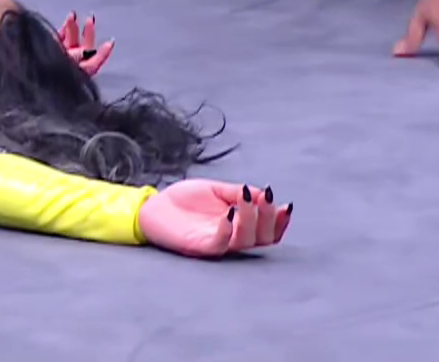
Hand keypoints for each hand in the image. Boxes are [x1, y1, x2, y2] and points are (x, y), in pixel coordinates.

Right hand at [55, 12, 112, 75]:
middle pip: (84, 46)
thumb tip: (83, 50)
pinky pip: (60, 38)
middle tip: (89, 19)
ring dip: (73, 27)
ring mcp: (64, 56)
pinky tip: (66, 21)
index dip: (103, 52)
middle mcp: (74, 63)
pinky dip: (63, 29)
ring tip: (72, 15)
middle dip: (88, 32)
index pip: (96, 60)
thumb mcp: (68, 65)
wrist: (36, 80)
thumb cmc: (55, 78)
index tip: (110, 42)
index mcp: (82, 70)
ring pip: (72, 39)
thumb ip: (77, 56)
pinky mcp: (53, 51)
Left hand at [138, 179, 291, 258]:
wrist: (153, 206)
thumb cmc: (185, 200)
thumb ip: (238, 193)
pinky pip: (219, 244)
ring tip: (245, 199)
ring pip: (244, 241)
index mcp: (240, 226)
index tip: (285, 205)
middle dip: (268, 218)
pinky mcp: (199, 247)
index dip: (280, 222)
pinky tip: (229, 212)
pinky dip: (227, 229)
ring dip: (251, 220)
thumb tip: (265, 193)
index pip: (268, 232)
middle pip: (262, 238)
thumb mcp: (216, 190)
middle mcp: (232, 239)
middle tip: (265, 198)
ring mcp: (216, 244)